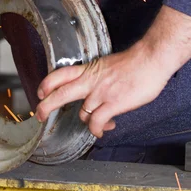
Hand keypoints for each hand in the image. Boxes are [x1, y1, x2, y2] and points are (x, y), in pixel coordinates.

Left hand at [35, 42, 170, 137]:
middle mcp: (91, 81)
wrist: (150, 60)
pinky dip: (97, 129)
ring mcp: (100, 93)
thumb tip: (97, 92)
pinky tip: (103, 130)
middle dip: (46, 106)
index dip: (47, 83)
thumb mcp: (108, 65)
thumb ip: (99, 78)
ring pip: (81, 113)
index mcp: (89, 69)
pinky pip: (97, 122)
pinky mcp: (113, 104)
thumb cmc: (134, 62)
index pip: (61, 74)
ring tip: (99, 125)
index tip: (40, 91)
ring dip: (88, 122)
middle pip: (60, 93)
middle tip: (40, 115)